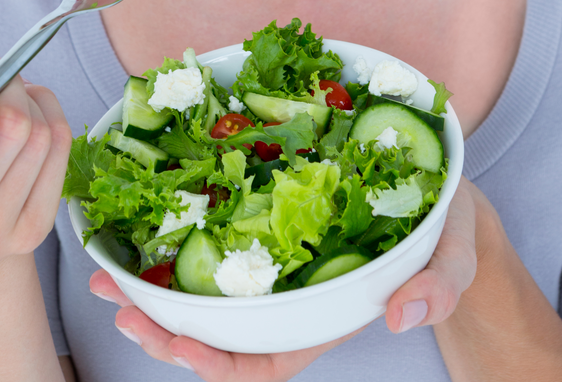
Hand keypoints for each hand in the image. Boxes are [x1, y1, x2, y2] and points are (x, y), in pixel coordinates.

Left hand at [88, 176, 477, 379]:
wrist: (444, 196)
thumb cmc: (445, 233)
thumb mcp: (453, 258)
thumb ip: (438, 288)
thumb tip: (405, 314)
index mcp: (323, 319)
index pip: (263, 365)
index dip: (215, 365)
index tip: (176, 345)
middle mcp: (289, 299)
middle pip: (216, 335)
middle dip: (162, 329)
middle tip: (117, 304)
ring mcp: (275, 264)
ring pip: (205, 294)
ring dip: (153, 289)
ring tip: (108, 273)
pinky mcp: (266, 224)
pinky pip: (217, 241)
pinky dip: (178, 239)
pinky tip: (147, 221)